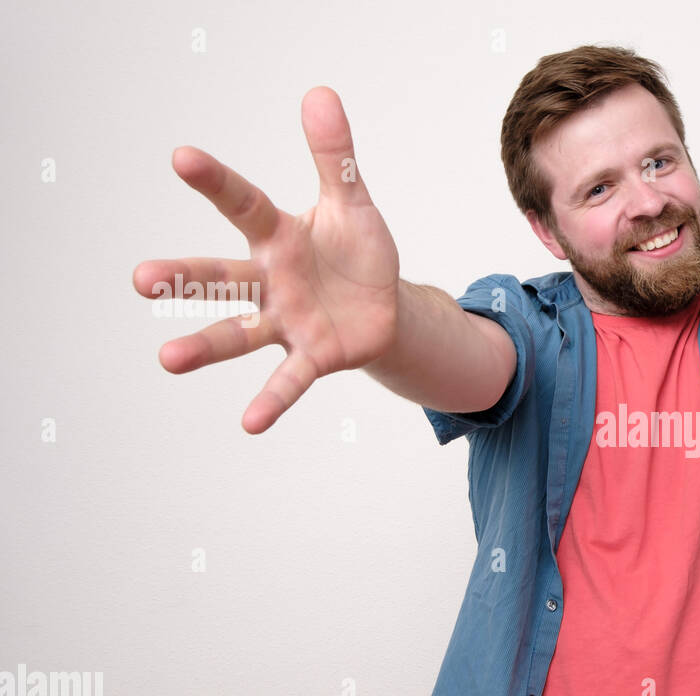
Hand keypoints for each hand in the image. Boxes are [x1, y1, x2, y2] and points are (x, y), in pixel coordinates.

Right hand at [133, 87, 399, 432]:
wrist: (384, 306)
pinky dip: (271, 399)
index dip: (217, 181)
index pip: (244, 204)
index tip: (182, 157)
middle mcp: (269, 280)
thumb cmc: (357, 252)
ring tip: (167, 359)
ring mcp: (284, 321)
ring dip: (204, 346)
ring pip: (237, 332)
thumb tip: (321, 94)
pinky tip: (250, 423)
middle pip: (220, 277)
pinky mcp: (311, 355)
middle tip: (140, 278)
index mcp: (279, 237)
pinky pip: (288, 379)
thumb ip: (336, 156)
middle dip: (183, 276)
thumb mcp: (353, 203)